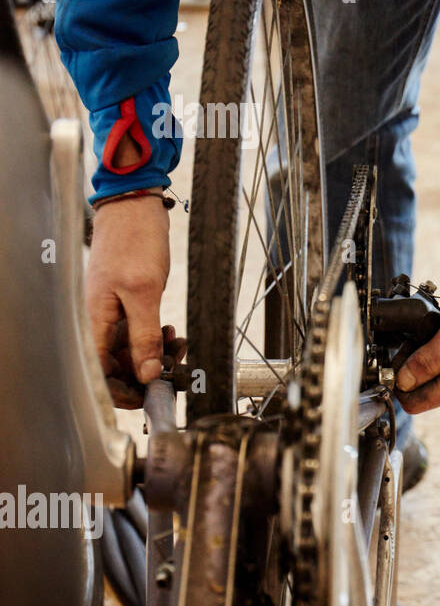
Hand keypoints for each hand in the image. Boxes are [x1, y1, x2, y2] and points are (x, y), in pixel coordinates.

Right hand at [86, 194, 173, 407]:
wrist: (134, 209)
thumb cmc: (134, 243)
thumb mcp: (144, 293)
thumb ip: (144, 336)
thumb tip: (147, 374)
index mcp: (95, 321)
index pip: (101, 373)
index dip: (124, 391)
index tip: (151, 396)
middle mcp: (100, 322)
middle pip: (118, 366)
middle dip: (149, 370)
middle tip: (176, 365)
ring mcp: (113, 314)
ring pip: (132, 351)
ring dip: (156, 355)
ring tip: (178, 346)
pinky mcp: (127, 306)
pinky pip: (139, 334)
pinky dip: (157, 338)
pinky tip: (173, 334)